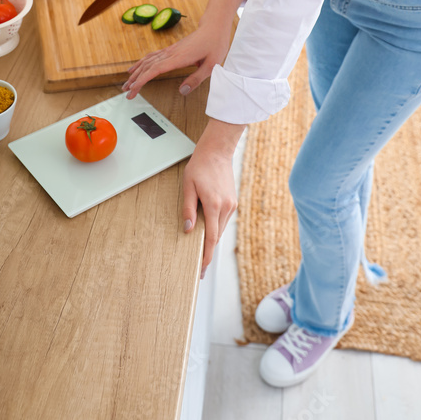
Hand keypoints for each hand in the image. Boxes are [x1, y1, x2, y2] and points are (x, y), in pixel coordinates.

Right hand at [122, 21, 231, 99]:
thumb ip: (196, 79)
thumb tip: (182, 91)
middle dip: (135, 79)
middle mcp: (171, 53)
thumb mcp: (211, 65)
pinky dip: (142, 63)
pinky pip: (153, 56)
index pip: (155, 70)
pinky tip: (137, 68)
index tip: (134, 90)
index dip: (142, 80)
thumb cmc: (215, 44)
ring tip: (127, 82)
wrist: (214, 27)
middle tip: (126, 92)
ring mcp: (170, 50)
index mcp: (179, 58)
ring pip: (148, 60)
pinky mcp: (172, 49)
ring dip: (136, 71)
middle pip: (147, 66)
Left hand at [182, 121, 241, 277]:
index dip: (206, 255)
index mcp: (214, 204)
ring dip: (212, 239)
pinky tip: (208, 229)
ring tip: (202, 251)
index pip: (211, 237)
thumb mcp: (188, 186)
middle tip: (199, 267)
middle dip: (208, 251)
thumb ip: (188, 209)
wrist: (217, 151)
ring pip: (220, 228)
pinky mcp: (233, 201)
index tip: (202, 268)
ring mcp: (231, 204)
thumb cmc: (200, 165)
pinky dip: (216, 227)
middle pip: (216, 235)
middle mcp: (226, 207)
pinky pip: (223, 220)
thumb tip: (188, 229)